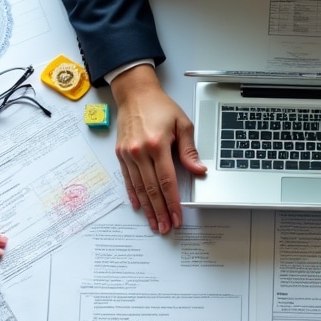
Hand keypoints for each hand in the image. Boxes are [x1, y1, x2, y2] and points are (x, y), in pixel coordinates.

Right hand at [110, 64, 205, 234]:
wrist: (135, 93)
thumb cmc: (160, 107)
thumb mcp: (182, 124)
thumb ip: (189, 151)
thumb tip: (199, 171)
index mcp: (157, 145)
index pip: (167, 181)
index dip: (173, 202)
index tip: (177, 216)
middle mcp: (140, 152)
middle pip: (152, 189)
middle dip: (160, 212)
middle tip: (166, 228)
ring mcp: (129, 154)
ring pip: (139, 188)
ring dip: (148, 209)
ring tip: (155, 223)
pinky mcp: (121, 154)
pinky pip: (128, 179)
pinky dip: (133, 195)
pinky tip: (139, 207)